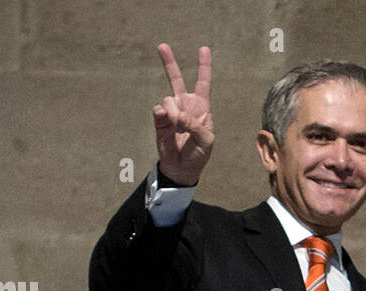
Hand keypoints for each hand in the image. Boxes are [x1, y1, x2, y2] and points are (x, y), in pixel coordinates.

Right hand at [153, 43, 213, 185]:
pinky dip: (164, 116)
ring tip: (179, 130)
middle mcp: (185, 105)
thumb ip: (195, 125)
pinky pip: (159, 110)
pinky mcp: (160, 120)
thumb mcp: (206, 141)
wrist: (182, 169)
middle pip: (176, 79)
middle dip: (169, 63)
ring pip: (169, 100)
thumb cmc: (199, 154)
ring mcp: (171, 112)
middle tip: (162, 46)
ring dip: (175, 114)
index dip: (204, 66)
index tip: (204, 49)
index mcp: (201, 108)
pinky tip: (170, 125)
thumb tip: (177, 114)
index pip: (203, 84)